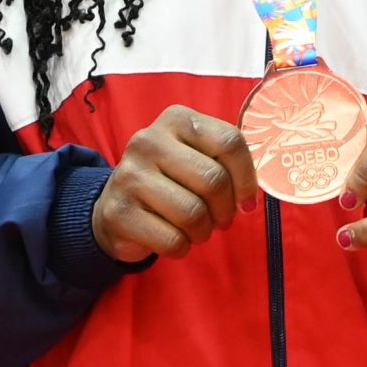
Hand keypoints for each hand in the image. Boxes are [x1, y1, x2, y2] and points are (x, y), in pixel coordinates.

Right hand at [89, 105, 259, 263]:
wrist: (117, 207)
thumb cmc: (169, 181)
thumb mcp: (195, 157)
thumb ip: (224, 162)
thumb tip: (249, 196)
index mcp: (176, 119)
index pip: (229, 142)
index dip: (247, 178)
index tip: (246, 202)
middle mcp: (150, 140)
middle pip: (213, 179)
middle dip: (225, 210)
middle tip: (219, 220)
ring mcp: (130, 175)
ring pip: (193, 213)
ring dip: (203, 231)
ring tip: (196, 229)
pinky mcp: (119, 212)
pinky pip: (172, 240)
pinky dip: (182, 247)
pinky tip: (174, 238)